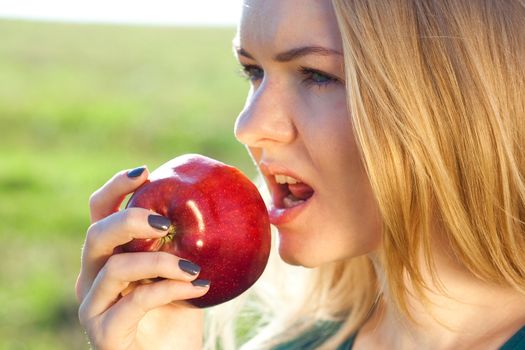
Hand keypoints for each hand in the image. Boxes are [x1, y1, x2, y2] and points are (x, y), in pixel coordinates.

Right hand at [76, 167, 208, 349]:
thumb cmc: (179, 314)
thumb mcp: (183, 270)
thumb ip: (184, 243)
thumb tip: (217, 203)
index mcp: (109, 256)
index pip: (100, 213)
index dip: (116, 189)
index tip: (146, 171)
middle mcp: (92, 277)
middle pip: (96, 235)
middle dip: (130, 220)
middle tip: (165, 222)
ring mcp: (93, 305)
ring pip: (114, 268)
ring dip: (160, 262)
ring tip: (194, 268)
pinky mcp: (103, 332)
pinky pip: (135, 302)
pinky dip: (169, 289)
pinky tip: (198, 288)